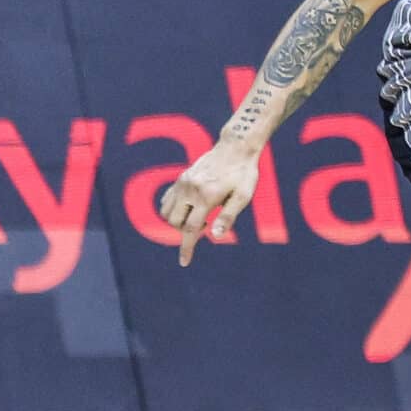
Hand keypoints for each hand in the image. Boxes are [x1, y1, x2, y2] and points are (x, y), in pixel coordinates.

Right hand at [158, 137, 260, 264]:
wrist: (236, 148)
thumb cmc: (244, 174)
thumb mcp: (243, 196)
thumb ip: (228, 216)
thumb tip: (215, 236)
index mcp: (206, 197)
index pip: (191, 229)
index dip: (187, 248)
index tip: (184, 262)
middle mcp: (190, 190)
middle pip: (176, 222)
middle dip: (185, 231)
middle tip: (205, 224)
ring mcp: (182, 183)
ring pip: (166, 212)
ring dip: (177, 222)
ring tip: (198, 216)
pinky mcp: (180, 178)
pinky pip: (166, 200)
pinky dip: (172, 210)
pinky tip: (188, 208)